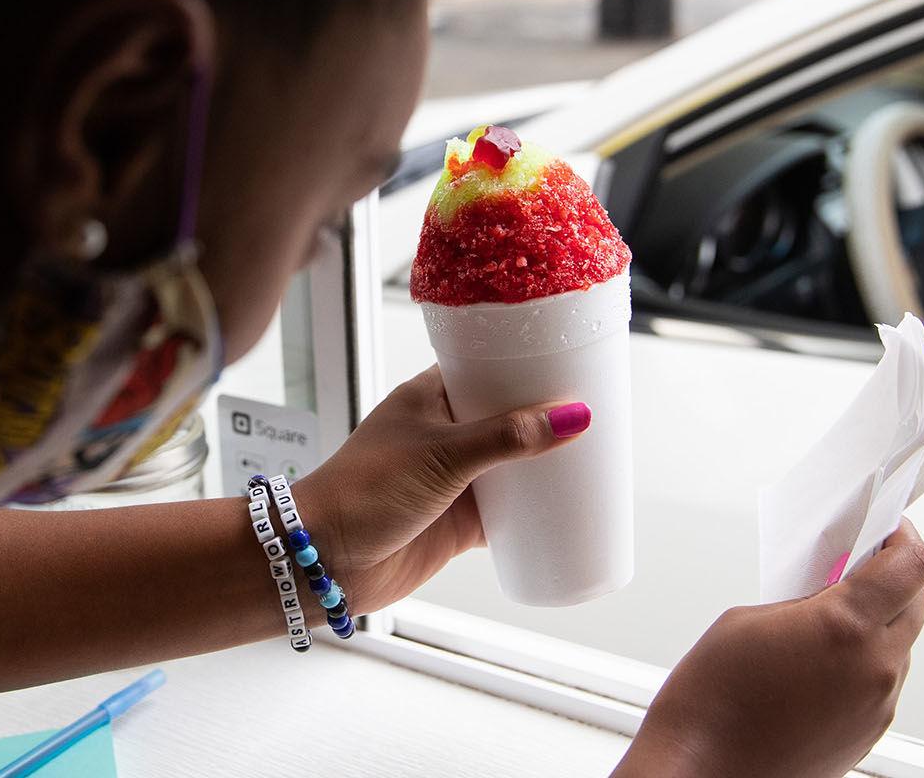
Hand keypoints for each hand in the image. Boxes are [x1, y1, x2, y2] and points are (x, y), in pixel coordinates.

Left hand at [293, 365, 585, 611]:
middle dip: (546, 419)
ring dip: (544, 466)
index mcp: (429, 397)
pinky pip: (506, 513)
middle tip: (601, 413)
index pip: (486, 368)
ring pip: (510, 466)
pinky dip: (534, 513)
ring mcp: (450, 479)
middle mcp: (442, 433)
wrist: (322, 559)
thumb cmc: (365, 491)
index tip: (574, 364)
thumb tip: (575, 417)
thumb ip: (507, 438)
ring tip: (597, 458)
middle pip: (507, 418)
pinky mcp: (455, 522)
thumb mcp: (443, 455)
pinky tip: (568, 512)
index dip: (528, 367)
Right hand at [616, 522, 923, 777]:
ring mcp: (876, 706)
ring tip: (827, 622)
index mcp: (846, 627)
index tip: (888, 530)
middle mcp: (874, 668)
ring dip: (878, 624)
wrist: (703, 765)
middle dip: (893, 578)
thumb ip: (809, 598)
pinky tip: (822, 663)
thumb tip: (833, 593)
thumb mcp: (753, 617)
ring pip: (901, 646)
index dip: (904, 538)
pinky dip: (864, 664)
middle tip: (857, 566)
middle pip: (918, 603)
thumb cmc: (713, 697)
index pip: (912, 565)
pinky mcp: (868, 733)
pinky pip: (883, 683)